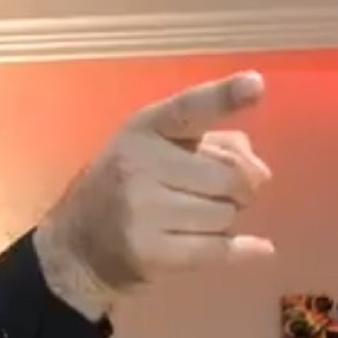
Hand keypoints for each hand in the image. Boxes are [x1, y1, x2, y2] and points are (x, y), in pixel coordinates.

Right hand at [34, 71, 272, 317]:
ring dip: (225, 220)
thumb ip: (211, 143)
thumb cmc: (126, 189)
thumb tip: (257, 166)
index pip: (189, 109)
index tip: (256, 85)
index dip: (224, 97)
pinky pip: (215, 249)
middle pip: (228, 176)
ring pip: (224, 214)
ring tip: (199, 220)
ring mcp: (143, 211)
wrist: (78, 247)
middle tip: (229, 196)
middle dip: (241, 189)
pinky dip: (242, 250)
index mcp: (145, 129)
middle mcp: (141, 165)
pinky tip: (258, 249)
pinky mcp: (150, 252)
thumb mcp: (155, 149)